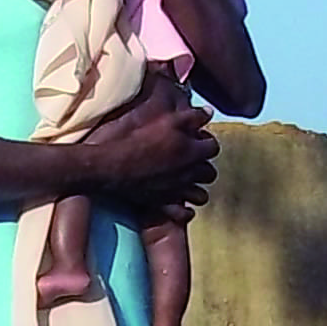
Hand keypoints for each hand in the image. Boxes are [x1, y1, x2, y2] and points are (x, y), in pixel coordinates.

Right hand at [68, 81, 216, 214]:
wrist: (113, 165)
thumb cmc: (139, 140)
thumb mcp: (167, 120)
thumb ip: (192, 116)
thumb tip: (209, 112)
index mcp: (193, 151)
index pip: (213, 148)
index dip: (206, 142)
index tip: (196, 139)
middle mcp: (189, 174)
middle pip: (210, 173)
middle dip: (203, 166)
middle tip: (191, 160)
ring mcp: (178, 191)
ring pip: (201, 196)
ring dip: (197, 188)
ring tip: (186, 181)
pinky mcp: (164, 204)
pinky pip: (184, 214)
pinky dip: (185, 210)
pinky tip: (178, 201)